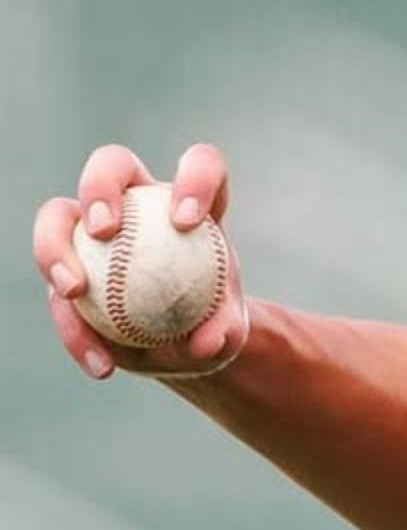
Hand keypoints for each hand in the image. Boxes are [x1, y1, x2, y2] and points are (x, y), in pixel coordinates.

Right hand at [33, 141, 249, 381]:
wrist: (186, 348)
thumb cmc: (214, 325)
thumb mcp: (229, 332)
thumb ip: (224, 331)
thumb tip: (206, 340)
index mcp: (188, 204)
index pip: (199, 166)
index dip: (194, 178)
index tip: (187, 221)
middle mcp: (137, 203)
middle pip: (111, 164)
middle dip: (101, 186)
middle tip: (105, 230)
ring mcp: (92, 229)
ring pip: (58, 214)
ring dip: (55, 247)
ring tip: (74, 291)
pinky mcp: (67, 268)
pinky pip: (57, 294)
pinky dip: (76, 331)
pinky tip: (102, 365)